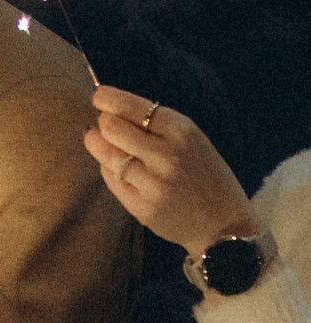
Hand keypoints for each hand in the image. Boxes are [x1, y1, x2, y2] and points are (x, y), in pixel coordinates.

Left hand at [84, 87, 254, 256]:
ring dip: (98, 146)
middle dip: (102, 124)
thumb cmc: (206, 177)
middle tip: (103, 125)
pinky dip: (109, 170)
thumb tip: (110, 111)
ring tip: (98, 142)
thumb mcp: (193, 141)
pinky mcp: (143, 207)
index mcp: (182, 130)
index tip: (100, 98)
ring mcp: (153, 182)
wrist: (224, 225)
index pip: (132, 106)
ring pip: (108, 156)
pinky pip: (113, 181)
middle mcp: (166, 154)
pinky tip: (116, 168)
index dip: (107, 99)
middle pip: (112, 128)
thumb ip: (157, 128)